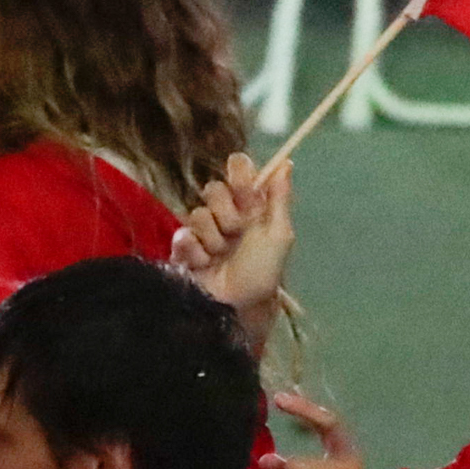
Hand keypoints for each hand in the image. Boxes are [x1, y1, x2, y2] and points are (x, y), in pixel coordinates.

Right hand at [171, 153, 294, 351]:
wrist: (237, 306)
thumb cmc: (262, 271)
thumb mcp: (278, 235)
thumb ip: (280, 198)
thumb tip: (287, 162)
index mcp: (251, 207)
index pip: (239, 171)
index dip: (239, 174)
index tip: (244, 187)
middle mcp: (225, 214)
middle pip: (214, 189)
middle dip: (227, 213)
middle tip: (236, 233)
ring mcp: (202, 230)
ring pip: (198, 213)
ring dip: (213, 238)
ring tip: (221, 255)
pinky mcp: (183, 247)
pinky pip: (183, 235)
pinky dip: (196, 252)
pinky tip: (204, 264)